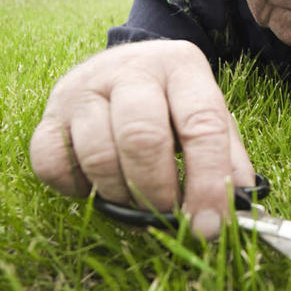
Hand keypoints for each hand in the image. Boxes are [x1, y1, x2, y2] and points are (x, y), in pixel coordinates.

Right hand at [30, 40, 254, 236]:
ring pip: (98, 154)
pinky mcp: (49, 114)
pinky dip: (75, 189)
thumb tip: (241, 208)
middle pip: (143, 138)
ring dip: (120, 195)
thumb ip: (228, 156)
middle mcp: (130, 68)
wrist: (123, 66)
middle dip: (159, 192)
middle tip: (168, 217)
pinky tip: (97, 187)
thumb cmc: (172, 101)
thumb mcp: (207, 113)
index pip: (201, 125)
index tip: (210, 225)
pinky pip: (52, 163)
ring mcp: (83, 88)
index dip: (209, 181)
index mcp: (180, 65)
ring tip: (137, 205)